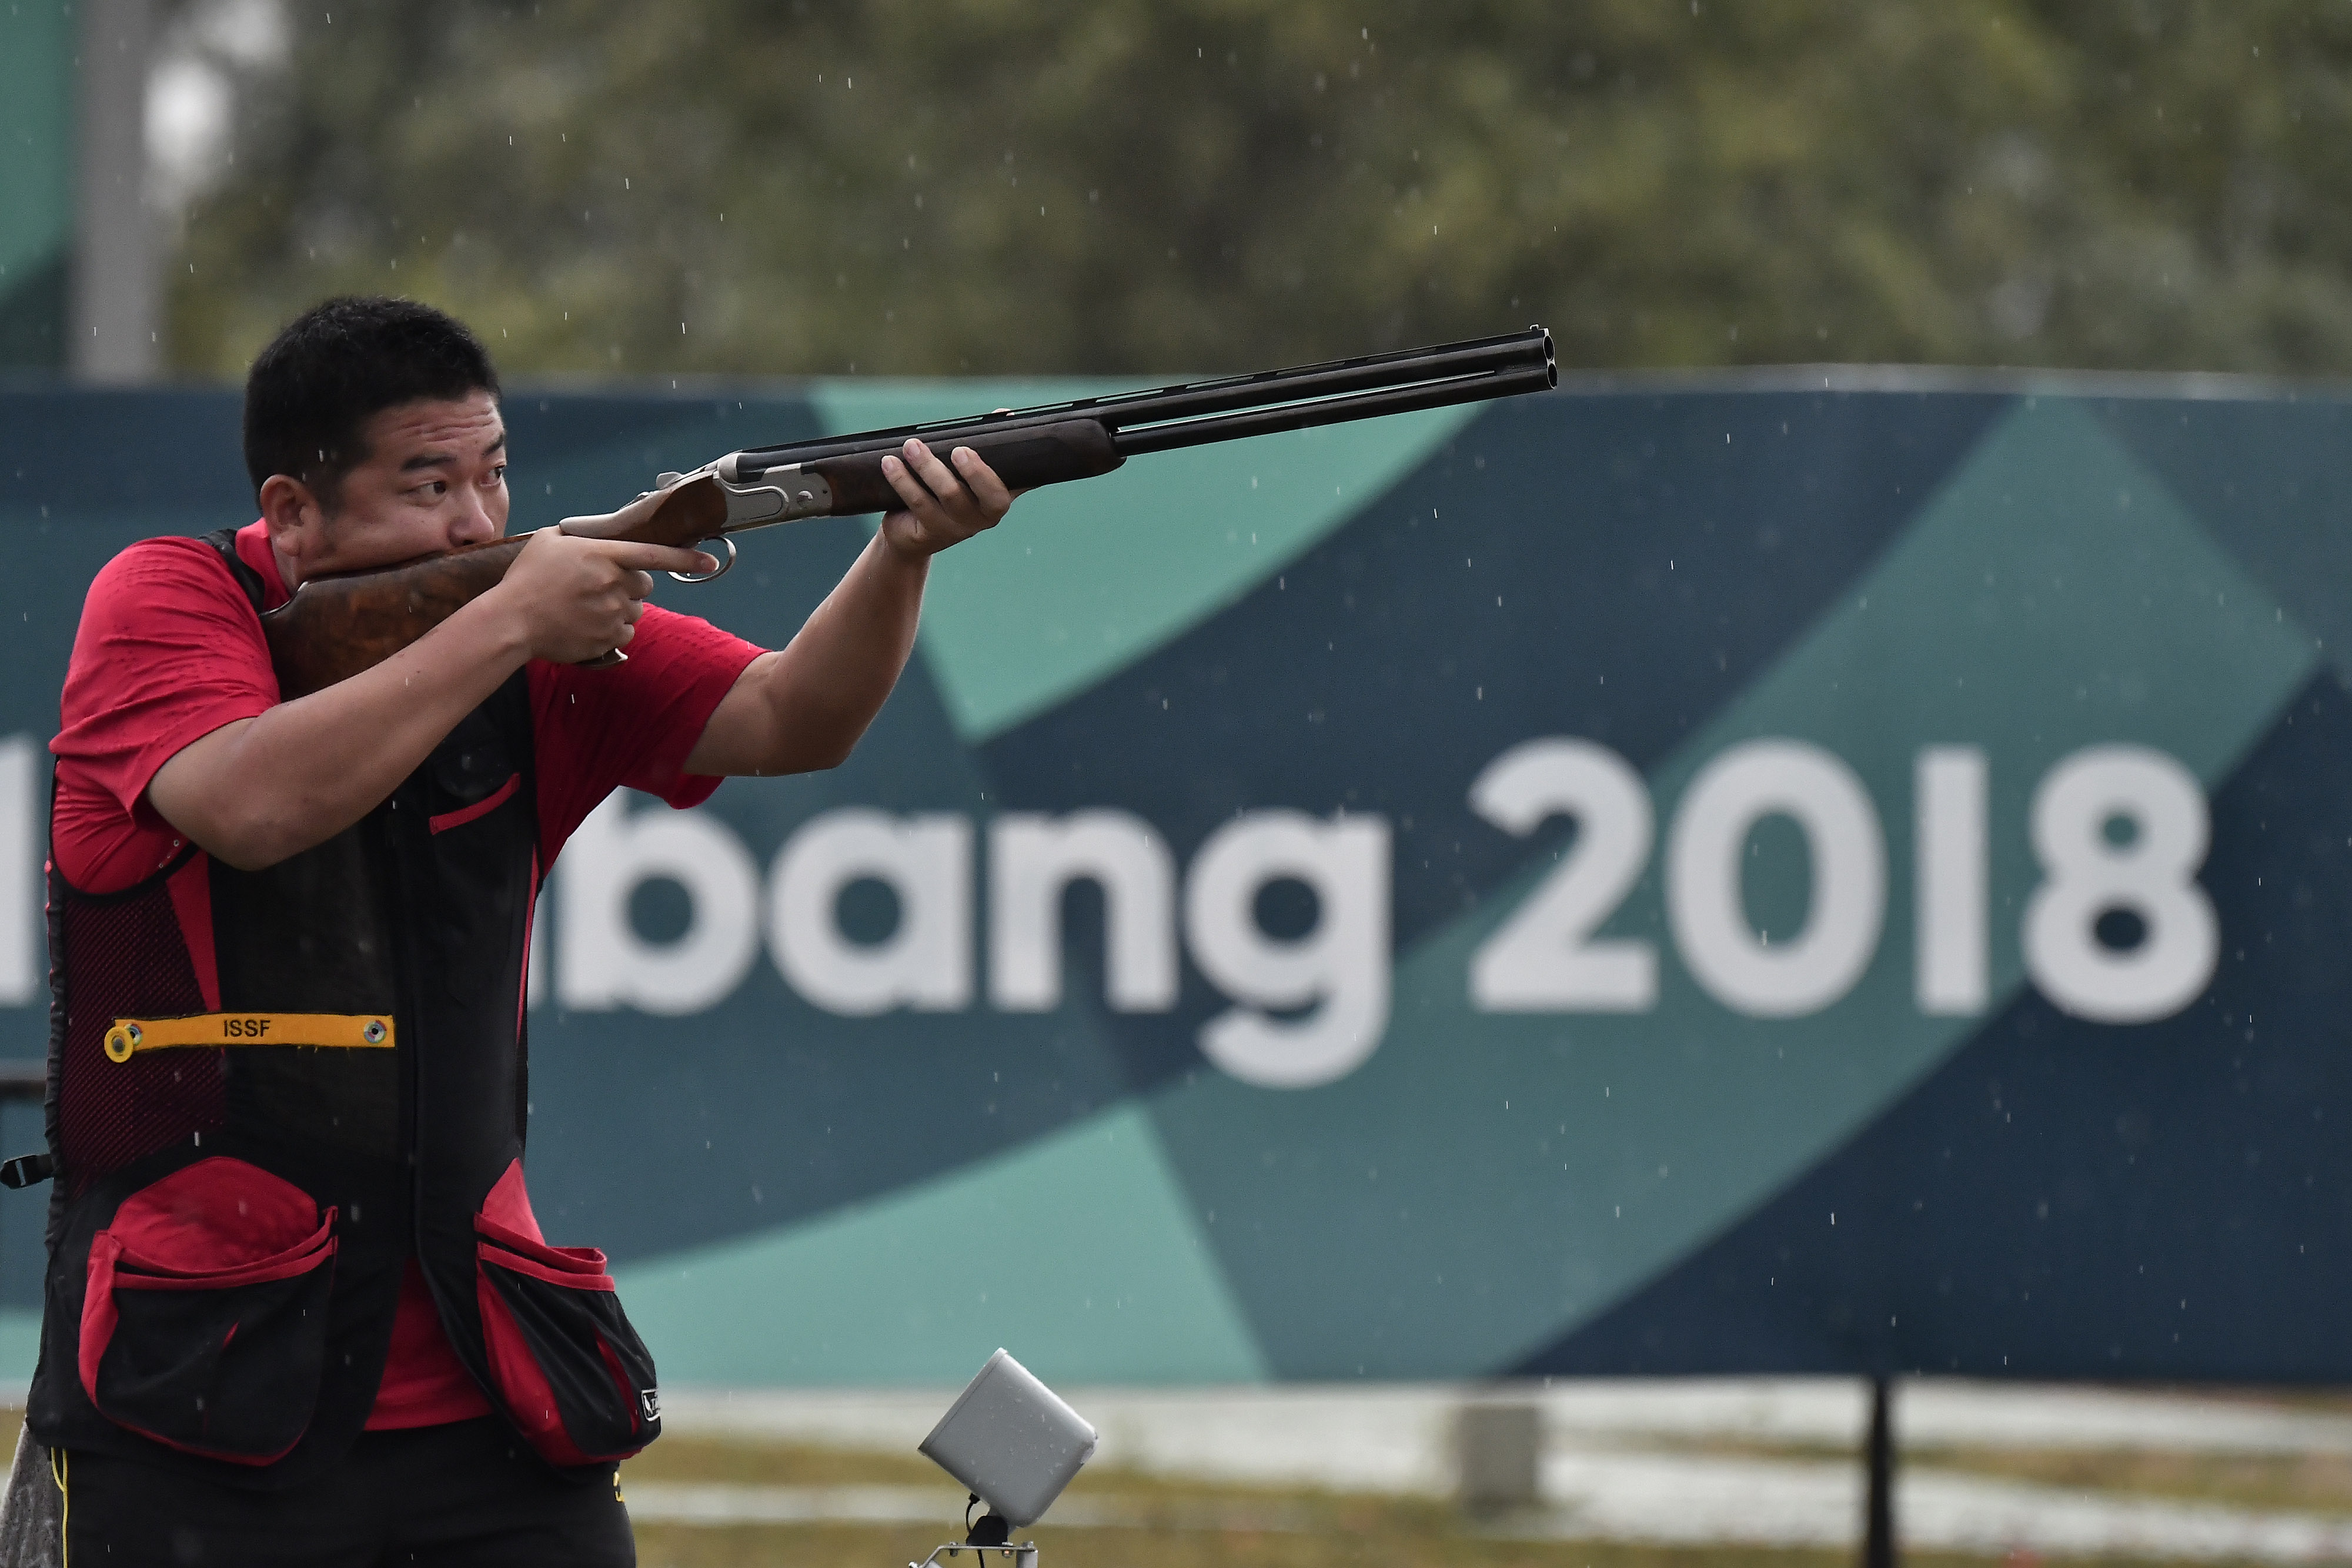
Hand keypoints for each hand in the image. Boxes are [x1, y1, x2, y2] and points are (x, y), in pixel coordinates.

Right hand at [490, 527, 715, 663]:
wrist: (512, 621)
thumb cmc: (526, 579)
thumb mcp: (547, 541)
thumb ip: (575, 534)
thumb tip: (589, 533)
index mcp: (603, 556)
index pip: (655, 555)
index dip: (686, 558)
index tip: (710, 561)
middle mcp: (614, 585)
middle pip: (644, 586)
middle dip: (629, 586)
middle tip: (600, 587)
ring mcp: (612, 614)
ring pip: (635, 611)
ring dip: (620, 609)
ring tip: (587, 608)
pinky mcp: (607, 639)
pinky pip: (624, 633)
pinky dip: (612, 630)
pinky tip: (587, 625)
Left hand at [876, 438, 1016, 560]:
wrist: (910, 534)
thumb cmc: (944, 492)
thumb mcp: (963, 471)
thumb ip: (983, 445)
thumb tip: (1004, 413)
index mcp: (998, 497)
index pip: (1021, 484)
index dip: (1023, 469)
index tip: (1003, 449)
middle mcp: (985, 516)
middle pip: (989, 495)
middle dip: (976, 471)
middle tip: (958, 450)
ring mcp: (958, 527)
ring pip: (950, 496)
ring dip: (928, 467)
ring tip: (911, 446)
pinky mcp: (930, 532)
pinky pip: (918, 503)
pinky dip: (903, 480)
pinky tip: (889, 463)